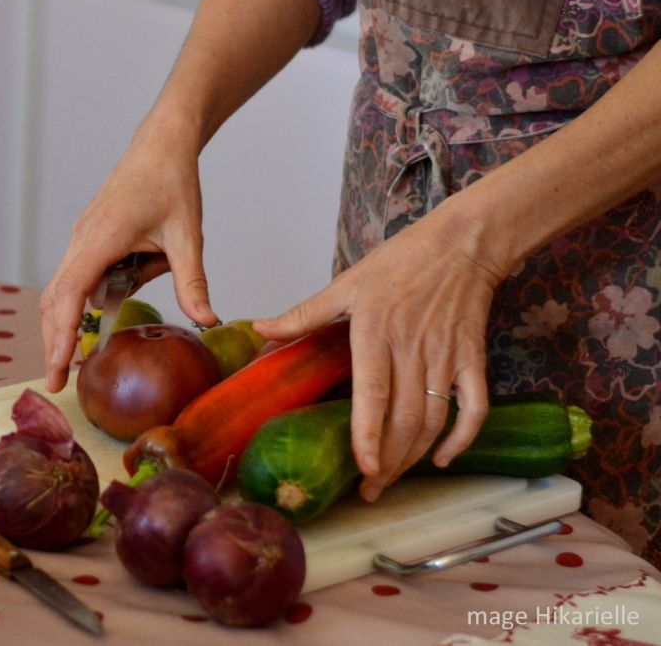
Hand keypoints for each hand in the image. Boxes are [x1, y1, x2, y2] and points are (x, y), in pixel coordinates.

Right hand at [40, 118, 219, 392]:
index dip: (62, 333)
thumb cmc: (173, 181)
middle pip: (55, 299)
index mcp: (100, 239)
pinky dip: (84, 303)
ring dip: (68, 323)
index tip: (59, 367)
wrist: (162, 143)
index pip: (71, 295)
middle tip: (57, 383)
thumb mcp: (188, 234)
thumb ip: (193, 281)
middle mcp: (82, 240)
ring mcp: (82, 239)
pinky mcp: (90, 239)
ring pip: (63, 290)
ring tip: (74, 361)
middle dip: (54, 341)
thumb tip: (207, 321)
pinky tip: (102, 318)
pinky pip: (80, 277)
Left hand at [252, 206, 503, 501]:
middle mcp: (413, 349)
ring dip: (416, 456)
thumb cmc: (399, 262)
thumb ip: (304, 314)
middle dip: (389, 461)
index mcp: (376, 332)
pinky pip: (474, 407)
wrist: (461, 244)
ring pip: (434, 419)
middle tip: (370, 490)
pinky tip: (443, 458)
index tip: (363, 468)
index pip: (373, 394)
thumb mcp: (345, 284)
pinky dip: (463, 438)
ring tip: (392, 479)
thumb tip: (259, 328)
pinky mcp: (472, 358)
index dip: (368, 435)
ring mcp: (446, 357)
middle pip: (404, 419)